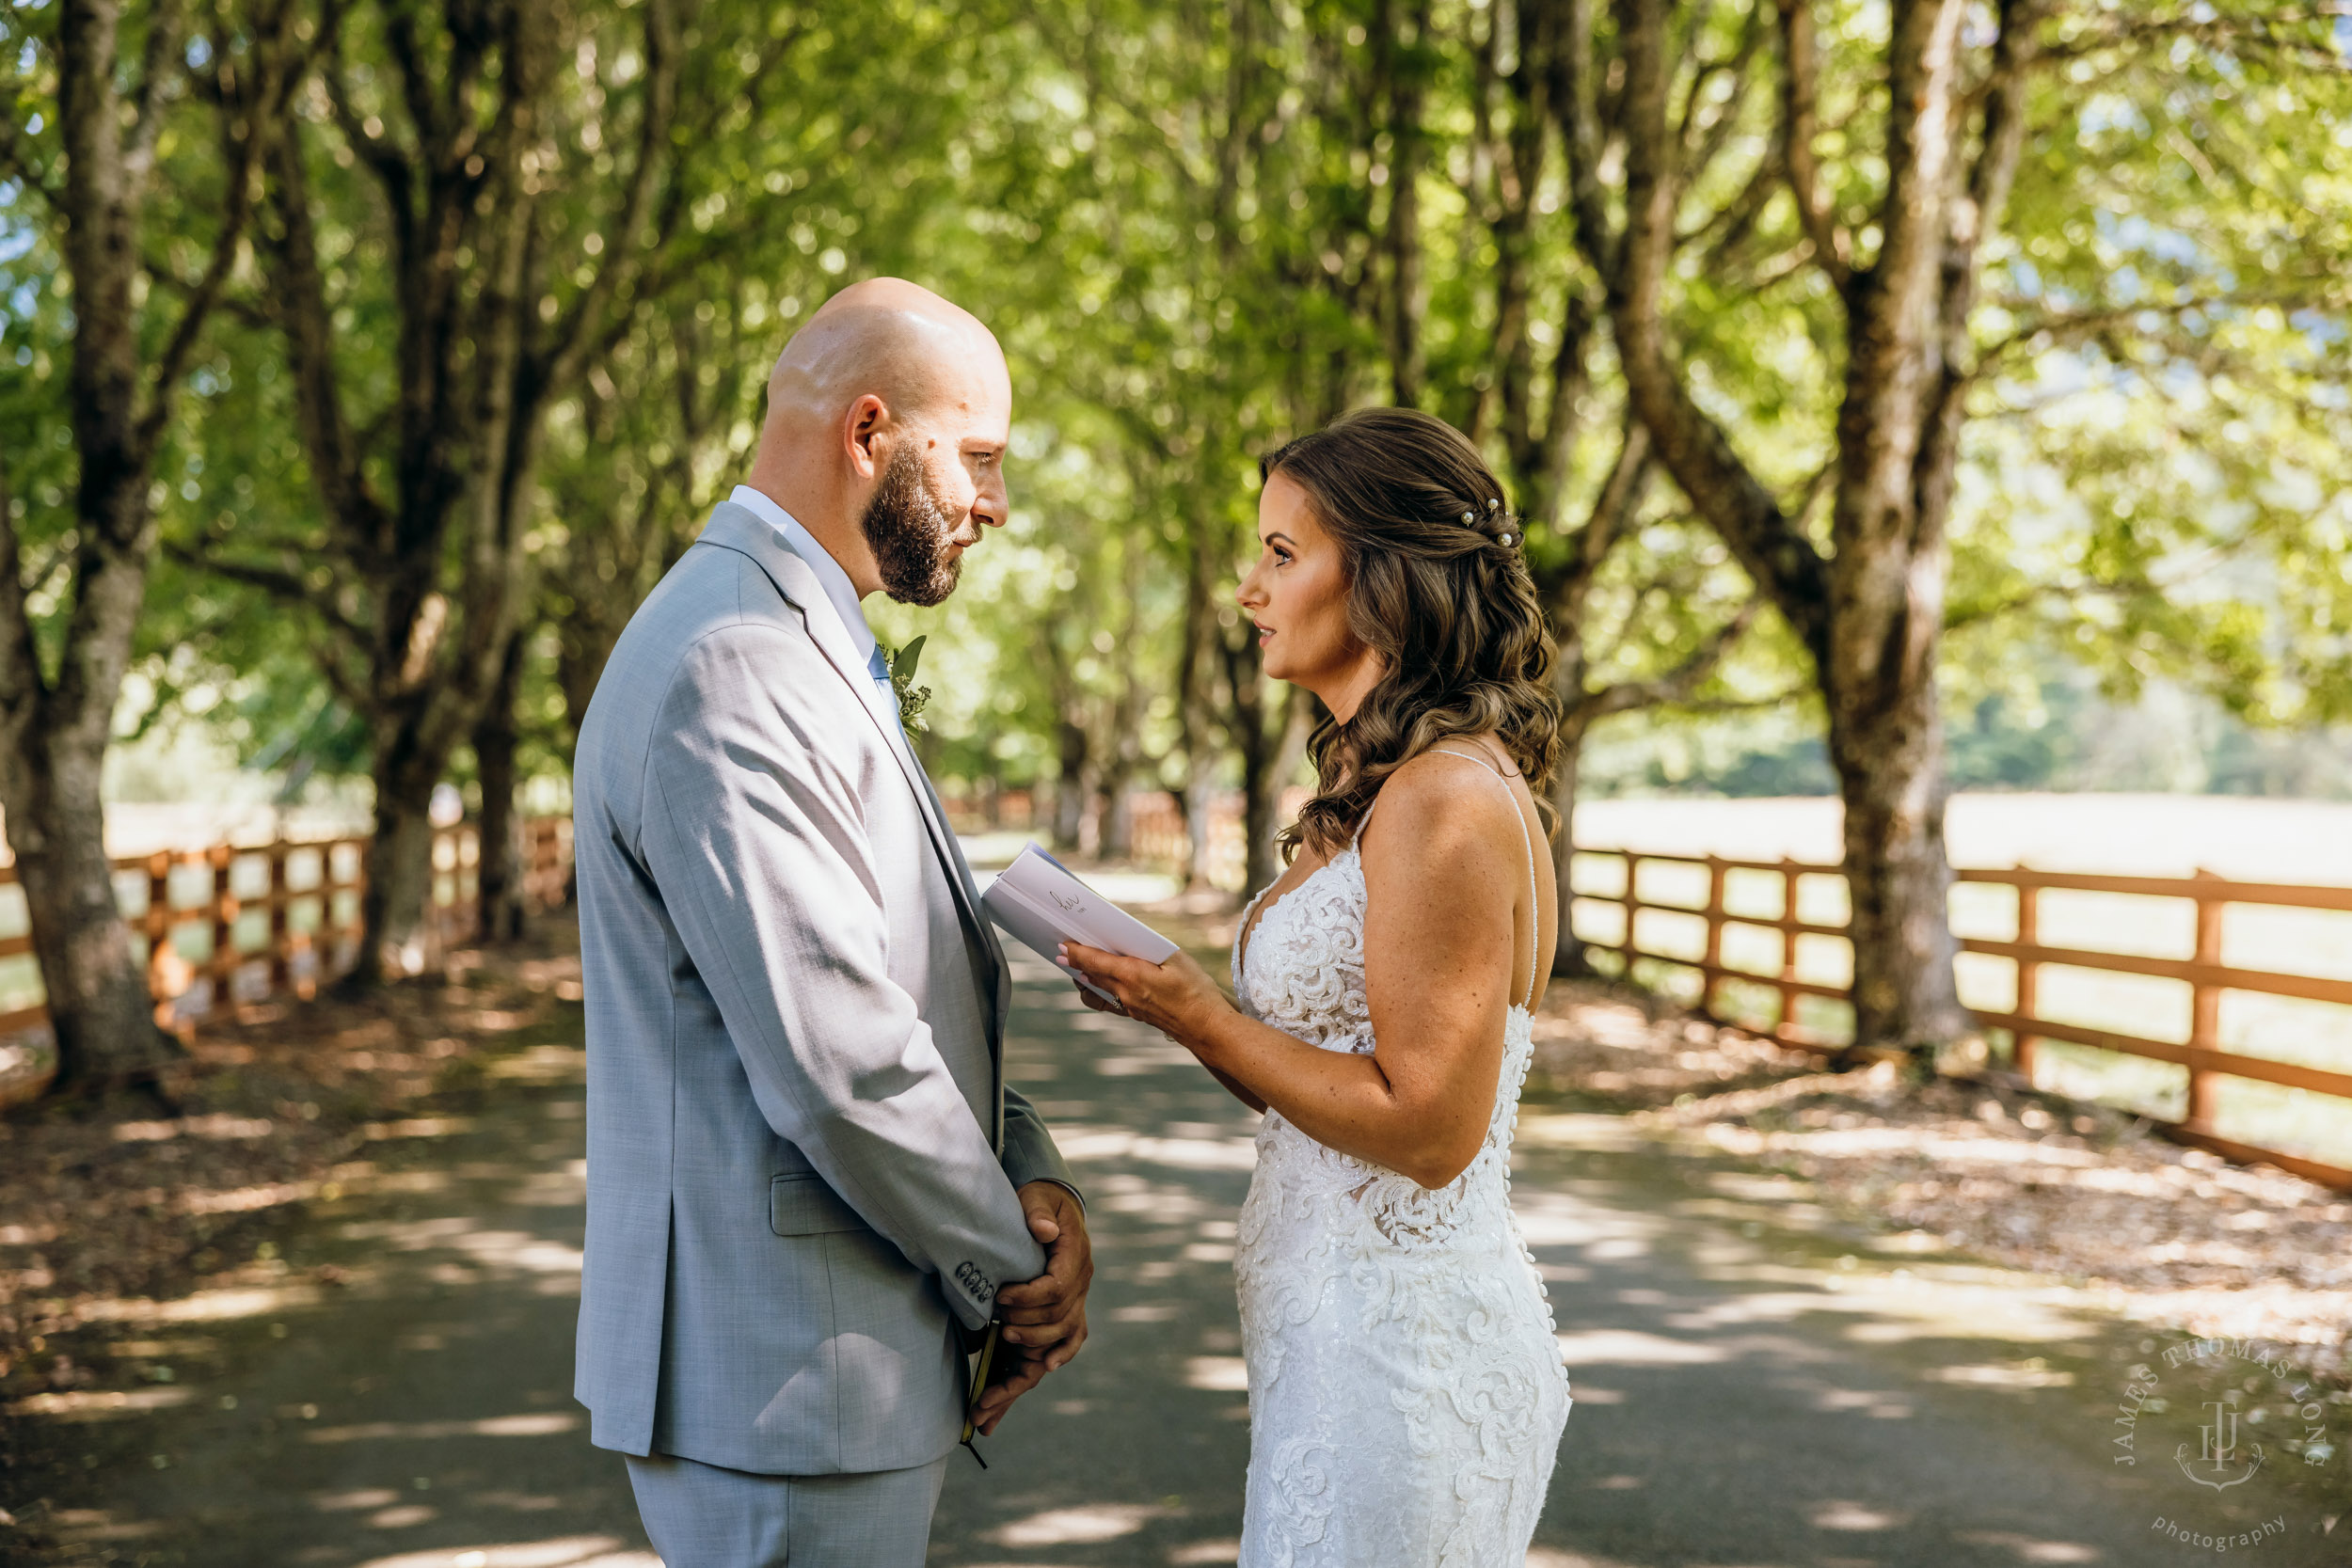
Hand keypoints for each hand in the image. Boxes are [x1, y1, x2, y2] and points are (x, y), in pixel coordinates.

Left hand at [970, 1181, 1091, 1434]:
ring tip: (1003, 1341)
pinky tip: (1043, 1369)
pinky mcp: (1069, 1308)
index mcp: (1075, 1255)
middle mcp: (1081, 1281)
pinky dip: (1060, 1355)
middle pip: (1061, 1316)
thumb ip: (1038, 1211)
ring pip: (1063, 1334)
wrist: (1053, 1207)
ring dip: (1034, 1345)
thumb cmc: (1041, 1201)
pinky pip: (1072, 1338)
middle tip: (996, 1323)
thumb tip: (1044, 1229)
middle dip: (1027, 1325)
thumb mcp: (1037, 1198)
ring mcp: (1078, 1297)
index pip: (1058, 1287)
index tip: (1000, 1297)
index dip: (1029, 1297)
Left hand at [1059, 941, 1228, 1046]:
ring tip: (1079, 967)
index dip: (1077, 953)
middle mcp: (1125, 994)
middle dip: (1077, 963)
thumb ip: (1149, 949)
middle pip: (1093, 975)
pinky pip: (1110, 1001)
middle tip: (1063, 952)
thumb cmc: (1195, 990)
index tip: (1063, 946)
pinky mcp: (1136, 1014)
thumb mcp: (1176, 959)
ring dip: (1087, 977)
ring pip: (1099, 989)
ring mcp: (1129, 1007)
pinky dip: (1101, 989)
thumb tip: (1127, 943)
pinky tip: (1102, 982)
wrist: (1206, 1027)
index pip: (1096, 961)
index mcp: (1133, 976)